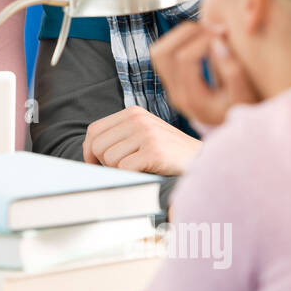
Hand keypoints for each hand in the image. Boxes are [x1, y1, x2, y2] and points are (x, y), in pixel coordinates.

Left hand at [82, 105, 200, 175]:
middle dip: (104, 164)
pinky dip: (131, 176)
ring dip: (121, 171)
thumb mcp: (143, 136)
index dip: (89, 151)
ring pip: (109, 159)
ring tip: (141, 169)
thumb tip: (88, 154)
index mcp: (133, 113)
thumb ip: (119, 138)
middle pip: (97, 146)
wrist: (203, 161)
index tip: (95, 164)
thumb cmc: (169, 154)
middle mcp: (138, 119)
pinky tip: (148, 172)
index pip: (94, 131)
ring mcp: (147, 133)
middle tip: (123, 170)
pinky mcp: (154, 150)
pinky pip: (124, 169)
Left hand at [150, 20, 261, 129]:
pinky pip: (163, 55)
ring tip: (206, 31)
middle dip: (187, 33)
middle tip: (213, 28)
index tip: (224, 32)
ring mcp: (172, 89)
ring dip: (180, 35)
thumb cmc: (246, 108)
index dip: (203, 40)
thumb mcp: (246, 94)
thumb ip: (234, 71)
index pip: (185, 59)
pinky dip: (178, 41)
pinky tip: (201, 39)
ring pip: (158, 52)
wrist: (237, 125)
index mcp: (193, 100)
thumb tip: (217, 43)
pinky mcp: (173, 83)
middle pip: (163, 54)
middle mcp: (177, 96)